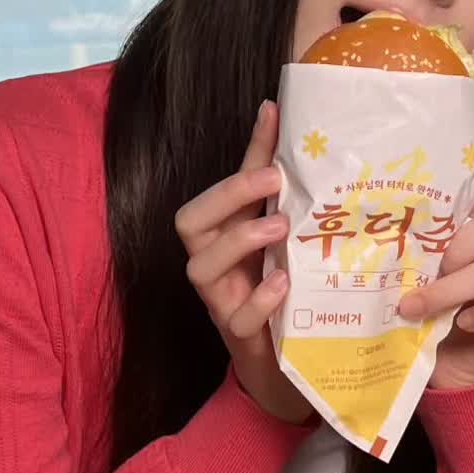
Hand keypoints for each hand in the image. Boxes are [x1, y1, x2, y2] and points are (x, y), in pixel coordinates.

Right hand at [175, 101, 312, 424]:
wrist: (284, 359)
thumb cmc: (274, 285)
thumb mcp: (275, 233)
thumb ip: (271, 182)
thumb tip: (277, 113)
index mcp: (219, 236)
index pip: (211, 192)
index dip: (239, 157)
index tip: (271, 119)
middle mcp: (210, 264)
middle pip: (189, 223)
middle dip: (228, 197)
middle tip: (274, 181)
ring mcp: (219, 300)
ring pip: (201, 268)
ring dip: (241, 240)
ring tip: (281, 227)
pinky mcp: (238, 334)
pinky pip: (238, 316)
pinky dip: (259, 298)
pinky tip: (283, 283)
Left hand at [398, 168, 473, 392]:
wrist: (436, 368)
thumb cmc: (415, 312)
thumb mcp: (402, 274)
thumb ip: (392, 250)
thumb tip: (340, 224)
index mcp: (468, 233)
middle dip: (467, 239)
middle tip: (437, 263)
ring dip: (450, 288)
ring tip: (414, 306)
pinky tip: (460, 323)